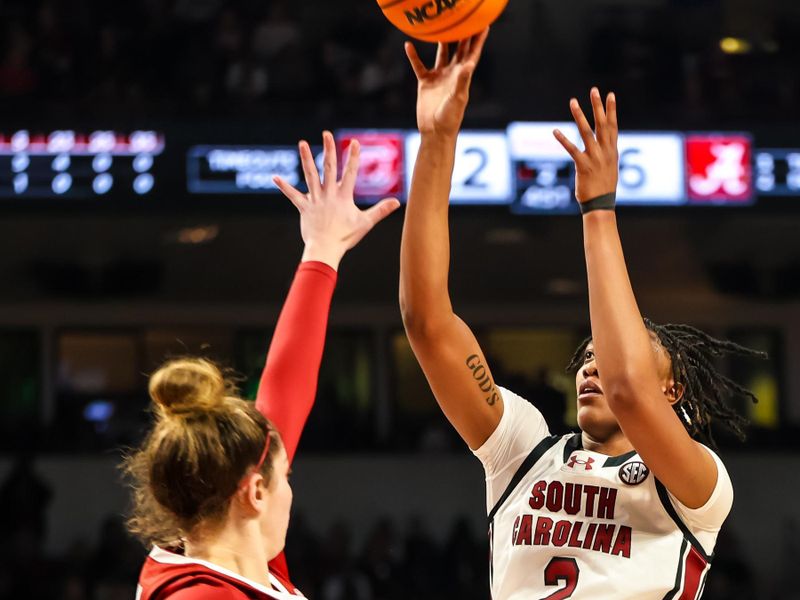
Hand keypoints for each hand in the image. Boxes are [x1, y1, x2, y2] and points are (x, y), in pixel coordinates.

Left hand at [273, 131, 400, 269]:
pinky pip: (292, 195)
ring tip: (303, 143)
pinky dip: (284, 186)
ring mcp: (315, 200)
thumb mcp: (365, 223)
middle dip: (329, 149)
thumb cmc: (345, 237)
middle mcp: (328, 194)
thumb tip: (397, 202)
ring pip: (310, 175)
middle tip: (327, 133)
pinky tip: (275, 177)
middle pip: (329, 168)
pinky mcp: (304, 207)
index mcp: (343, 197)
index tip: (355, 142)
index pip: (350, 173)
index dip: (353, 157)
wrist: (325, 249)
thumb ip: (380, 210)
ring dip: (306, 159)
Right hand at [405, 29, 488, 138]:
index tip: (484, 25)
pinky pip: (419, 66)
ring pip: (441, 54)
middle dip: (463, 34)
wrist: (434, 131)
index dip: (478, 40)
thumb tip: (468, 65)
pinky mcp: (426, 83)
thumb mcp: (457, 99)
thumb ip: (462, 81)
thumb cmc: (450, 118)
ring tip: (441, 24)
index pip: (472, 54)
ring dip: (442, 40)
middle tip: (464, 17)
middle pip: (459, 49)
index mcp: (463, 77)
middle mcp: (452, 74)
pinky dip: (413, 56)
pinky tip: (408, 44)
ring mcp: (439, 77)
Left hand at [554, 88, 618, 202]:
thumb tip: (606, 144)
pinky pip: (572, 150)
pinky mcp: (583, 165)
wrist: (601, 203)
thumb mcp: (610, 167)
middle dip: (598, 106)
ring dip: (579, 116)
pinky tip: (555, 131)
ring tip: (573, 102)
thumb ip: (607, 153)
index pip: (612, 126)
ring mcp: (595, 158)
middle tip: (594, 90)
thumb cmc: (604, 187)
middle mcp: (605, 151)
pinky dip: (563, 140)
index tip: (610, 94)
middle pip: (602, 124)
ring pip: (586, 132)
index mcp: (612, 151)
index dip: (611, 110)